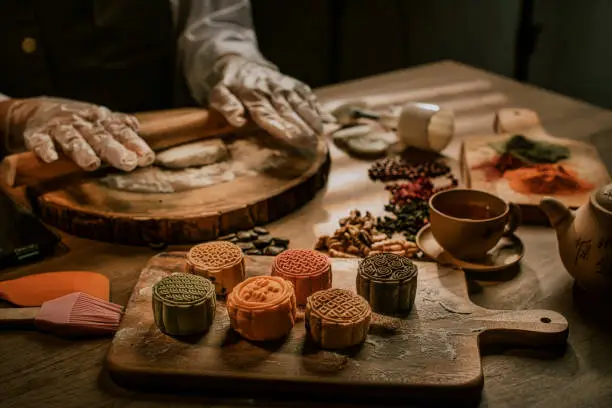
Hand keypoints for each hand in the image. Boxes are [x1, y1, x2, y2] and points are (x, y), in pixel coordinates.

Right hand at [3, 97, 153, 170]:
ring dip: (82, 151)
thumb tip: (137, 128)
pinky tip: (50, 158)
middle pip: (99, 137)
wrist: (37, 110)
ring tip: (91, 164)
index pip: (120, 131)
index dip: (134, 144)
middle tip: (128, 163)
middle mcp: (82, 122)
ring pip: (72, 138)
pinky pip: (40, 141)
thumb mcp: (101, 121)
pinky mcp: (37, 134)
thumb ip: (120, 127)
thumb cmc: (79, 121)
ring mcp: (60, 127)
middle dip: (114, 150)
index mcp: (101, 120)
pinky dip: (44, 148)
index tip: (147, 158)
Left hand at [209, 55, 327, 151]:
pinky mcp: (295, 85)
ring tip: (323, 136)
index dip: (281, 126)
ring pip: (302, 103)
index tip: (292, 138)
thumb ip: (227, 106)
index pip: (268, 113)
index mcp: (252, 95)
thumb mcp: (218, 95)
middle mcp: (271, 90)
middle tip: (314, 144)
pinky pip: (308, 96)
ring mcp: (285, 86)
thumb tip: (238, 120)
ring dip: (313, 119)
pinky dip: (318, 108)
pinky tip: (328, 121)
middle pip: (288, 111)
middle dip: (302, 128)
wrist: (240, 64)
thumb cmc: (229, 87)